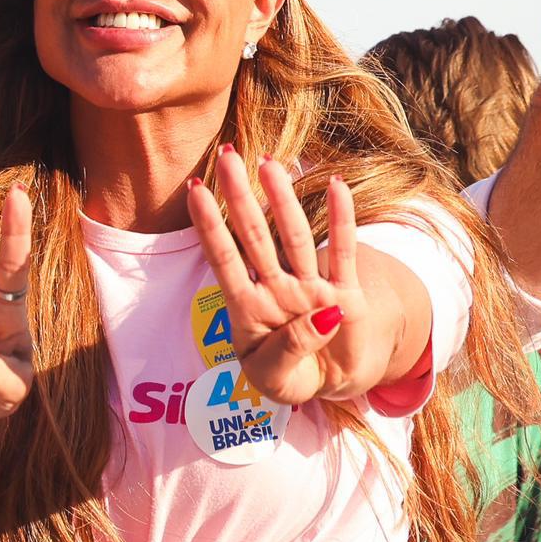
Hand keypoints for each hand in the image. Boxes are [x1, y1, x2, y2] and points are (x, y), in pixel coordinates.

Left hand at [188, 148, 374, 406]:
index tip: (194, 189)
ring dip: (282, 200)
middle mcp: (277, 289)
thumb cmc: (291, 378)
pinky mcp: (346, 294)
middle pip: (255, 236)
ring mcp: (311, 288)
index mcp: (248, 307)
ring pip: (295, 237)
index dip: (209, 226)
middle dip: (240, 197)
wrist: (330, 387)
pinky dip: (342, 219)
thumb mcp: (277, 380)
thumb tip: (322, 316)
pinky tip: (337, 185)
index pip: (223, 258)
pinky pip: (344, 252)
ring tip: (269, 163)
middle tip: (227, 154)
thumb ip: (288, 351)